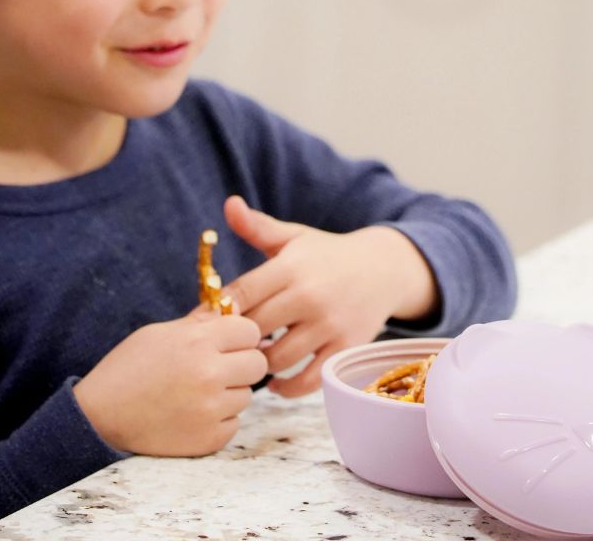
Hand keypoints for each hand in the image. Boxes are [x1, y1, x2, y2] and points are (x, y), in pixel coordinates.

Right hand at [73, 310, 266, 455]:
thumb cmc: (128, 368)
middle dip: (242, 363)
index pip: (251, 331)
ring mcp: (210, 409)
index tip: (228, 342)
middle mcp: (209, 373)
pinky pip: (234, 423)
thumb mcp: (161, 333)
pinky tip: (194, 413)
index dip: (241, 336)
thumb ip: (201, 323)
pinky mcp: (208, 439)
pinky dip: (220, 419)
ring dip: (230, 393)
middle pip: (258, 363)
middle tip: (219, 367)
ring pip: (247, 395)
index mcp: (198, 341)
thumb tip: (232, 310)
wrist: (99, 416)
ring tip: (199, 392)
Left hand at [223, 196, 438, 397]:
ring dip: (259, 362)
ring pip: (277, 358)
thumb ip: (257, 226)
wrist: (383, 269)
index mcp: (291, 267)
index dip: (218, 309)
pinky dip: (286, 388)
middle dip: (236, 337)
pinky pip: (307, 380)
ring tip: (252, 356)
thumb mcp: (294, 236)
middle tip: (226, 342)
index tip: (209, 318)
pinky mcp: (344, 349)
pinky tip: (275, 381)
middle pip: (254, 328)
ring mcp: (329, 325)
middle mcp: (309, 296)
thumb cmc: (327, 254)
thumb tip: (229, 204)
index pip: (241, 293)